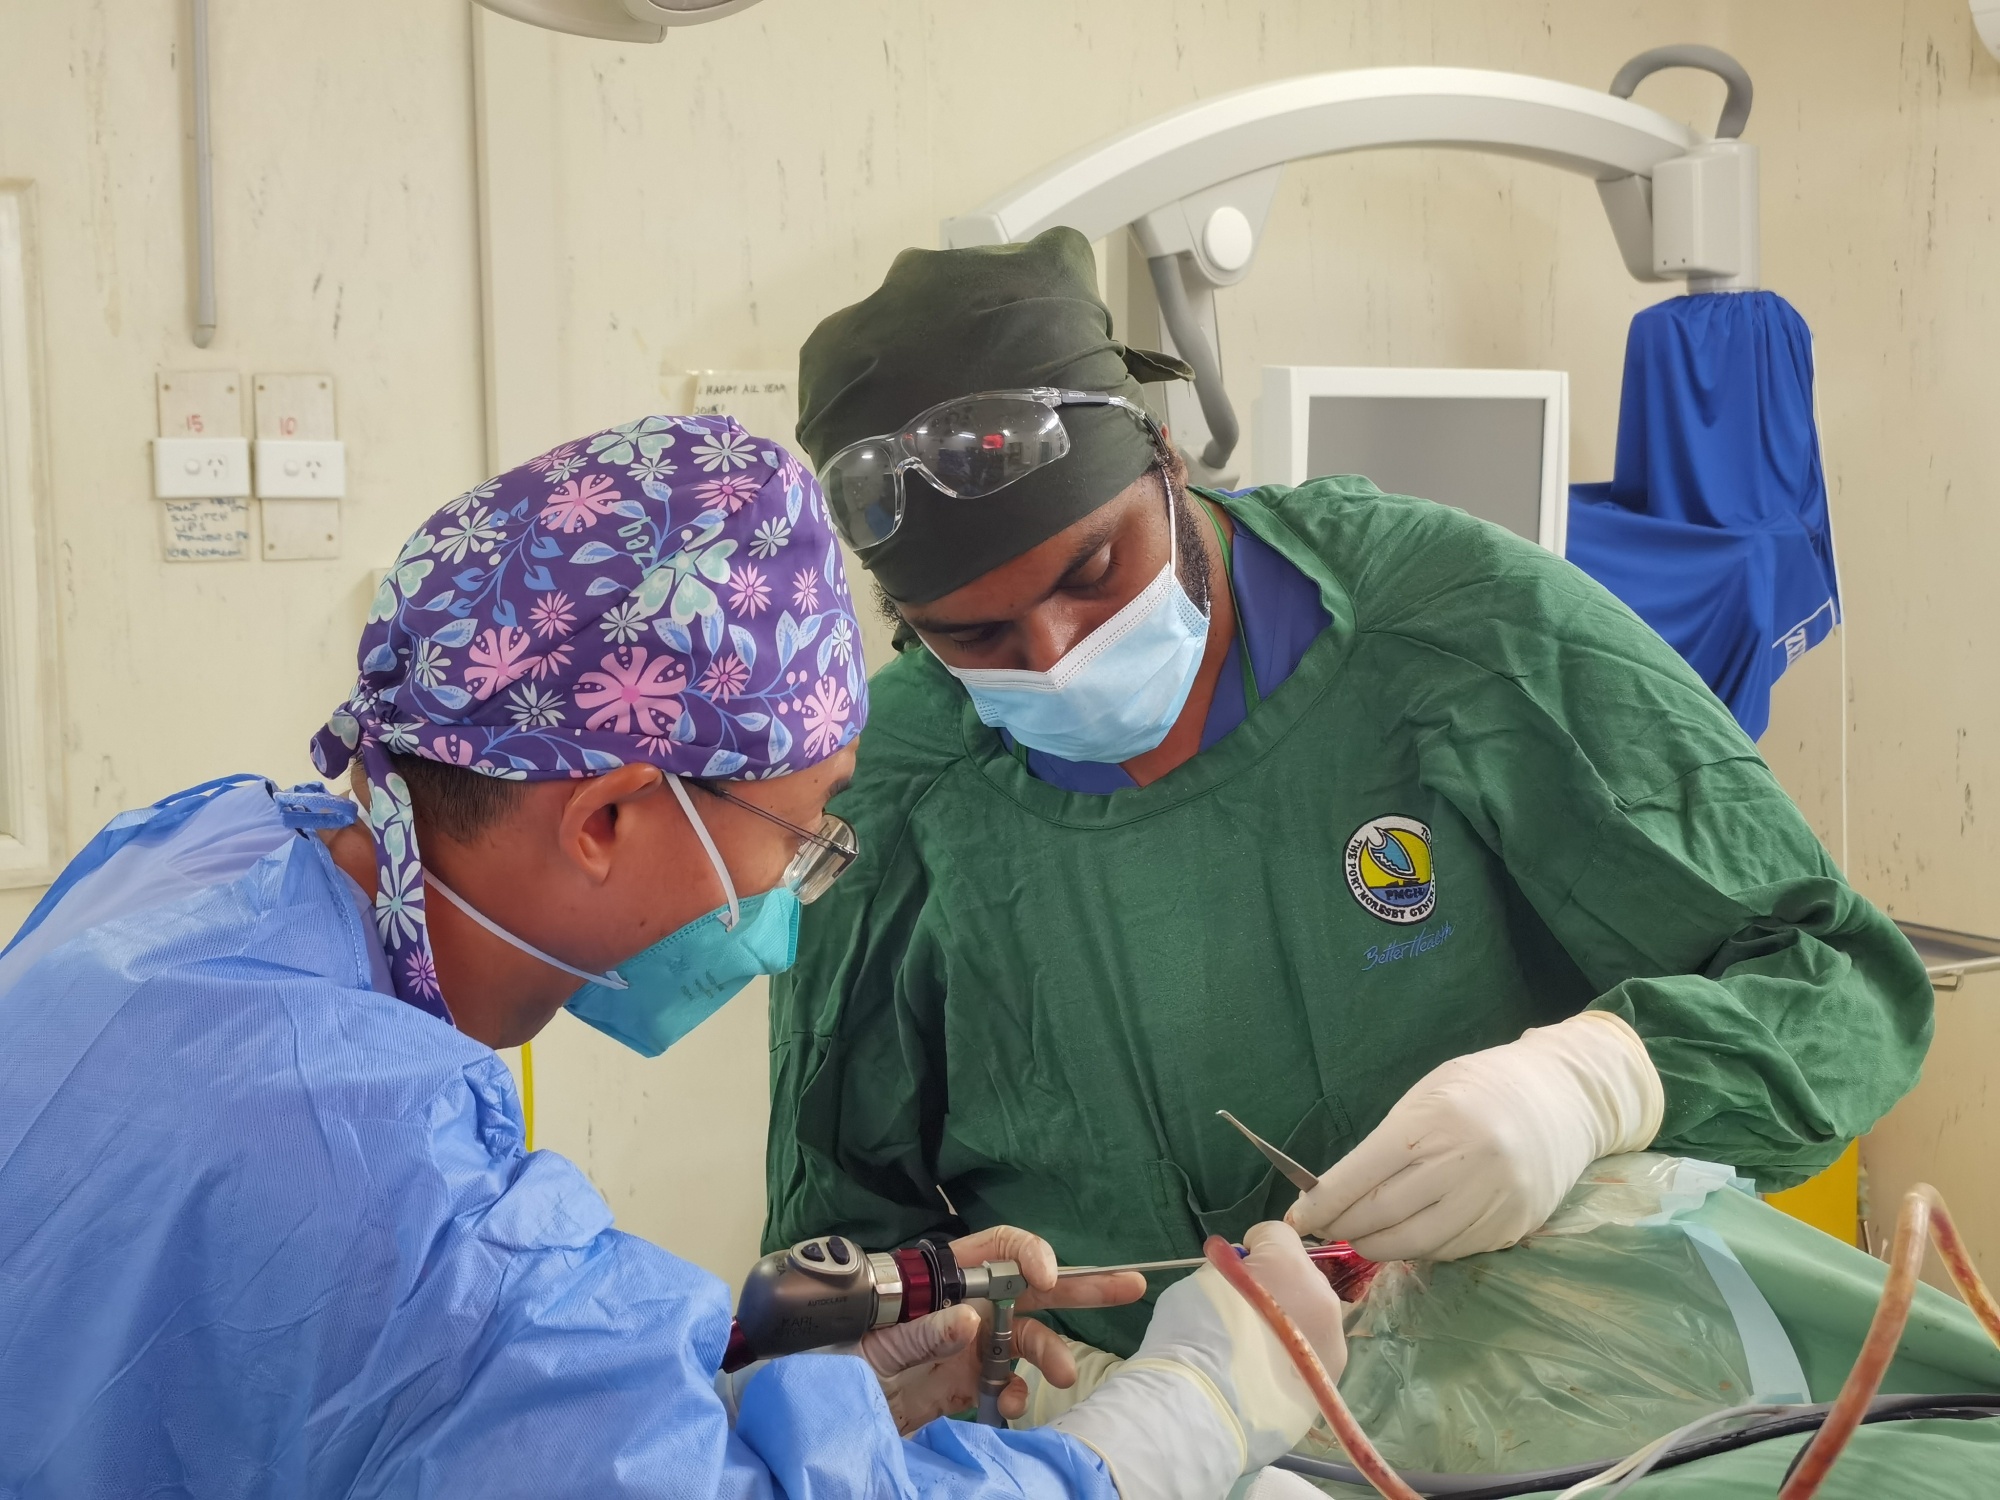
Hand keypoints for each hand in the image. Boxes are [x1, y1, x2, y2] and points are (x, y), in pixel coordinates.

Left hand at [857, 1224, 1143, 1434]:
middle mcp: (970, 1304)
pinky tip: (1011, 1404)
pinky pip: (1010, 1384)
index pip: (999, 1247)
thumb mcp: (875, 1337)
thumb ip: (922, 1329)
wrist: (826, 1402)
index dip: (1029, 1253)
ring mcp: (975, 1344)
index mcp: (946, 1275)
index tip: (1047, 1277)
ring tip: (1064, 1375)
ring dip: (1053, 1354)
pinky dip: (1019, 1394)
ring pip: (1031, 1341)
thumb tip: (969, 1319)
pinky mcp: (972, 1382)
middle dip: (1083, 1286)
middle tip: (1132, 1283)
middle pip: (1033, 1288)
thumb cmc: (841, 1349)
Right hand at [1048, 1222, 1345, 1499]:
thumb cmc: (1197, 1333)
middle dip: (1275, 1284)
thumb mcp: (1202, 1281)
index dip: (1250, 1250)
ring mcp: (1333, 1336)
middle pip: (1299, 1273)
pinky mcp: (1332, 1374)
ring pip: (1311, 1312)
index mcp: (1286, 1260)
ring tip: (1256, 1350)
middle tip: (1243, 1312)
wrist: (1209, 1402)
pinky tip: (1269, 1372)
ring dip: (1289, 1320)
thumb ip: (1228, 1270)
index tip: (1231, 1271)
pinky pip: (1312, 1347)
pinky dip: (1294, 1353)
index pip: (1274, 1233)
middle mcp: (1321, 1292)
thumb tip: (1240, 1276)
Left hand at [1288, 1010, 1662, 1260]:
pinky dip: (1416, 1248)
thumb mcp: (1425, 1097)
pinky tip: (1402, 1235)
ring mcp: (1493, 1200)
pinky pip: (1448, 1249)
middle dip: (1344, 1226)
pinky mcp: (1511, 1227)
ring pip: (1415, 1242)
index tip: (1297, 1218)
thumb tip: (1335, 1192)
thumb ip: (1385, 1144)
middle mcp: (1466, 1163)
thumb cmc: (1479, 1089)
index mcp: (1435, 1122)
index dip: (1324, 1203)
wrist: (1562, 1100)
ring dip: (1376, 1245)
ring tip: (1358, 1235)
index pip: (1363, 1175)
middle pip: (1384, 1214)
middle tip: (1324, 1227)